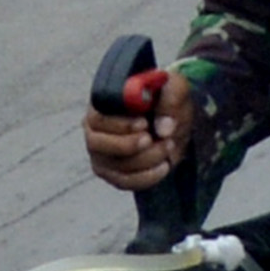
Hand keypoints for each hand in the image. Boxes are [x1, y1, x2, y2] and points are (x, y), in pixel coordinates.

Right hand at [83, 70, 196, 192]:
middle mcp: (94, 130)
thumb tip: (163, 128)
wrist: (172, 125)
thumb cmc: (166, 102)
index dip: (119, 124)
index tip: (144, 124)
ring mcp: (100, 154)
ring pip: (114, 165)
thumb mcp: (175, 88)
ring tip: (169, 145)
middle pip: (96, 144)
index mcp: (102, 105)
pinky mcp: (112, 174)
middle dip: (128, 145)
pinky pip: (124, 182)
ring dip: (147, 159)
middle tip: (154, 139)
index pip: (97, 117)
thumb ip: (172, 98)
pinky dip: (147, 177)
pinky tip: (165, 165)